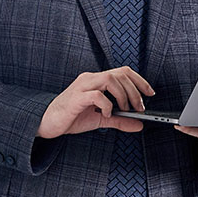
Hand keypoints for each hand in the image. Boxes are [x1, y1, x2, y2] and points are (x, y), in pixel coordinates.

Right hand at [37, 67, 153, 137]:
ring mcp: (82, 86)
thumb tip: (139, 125)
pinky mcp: (75, 98)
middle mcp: (90, 79)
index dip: (140, 80)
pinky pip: (96, 95)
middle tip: (139, 108)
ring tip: (124, 110)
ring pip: (110, 80)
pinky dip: (107, 104)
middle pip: (120, 74)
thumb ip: (120, 120)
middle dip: (135, 91)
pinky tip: (106, 114)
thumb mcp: (101, 119)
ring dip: (123, 95)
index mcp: (97, 80)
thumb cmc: (72, 117)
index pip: (123, 71)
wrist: (46, 123)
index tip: (151, 93)